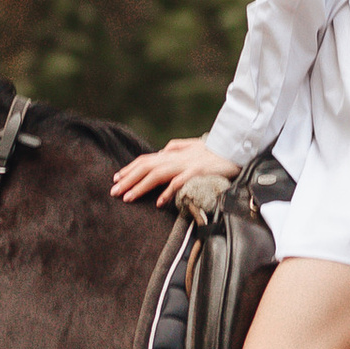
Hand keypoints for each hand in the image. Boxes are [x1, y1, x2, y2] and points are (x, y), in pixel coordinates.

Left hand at [111, 137, 233, 209]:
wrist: (236, 148)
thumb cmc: (215, 150)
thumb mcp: (193, 146)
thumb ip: (176, 147)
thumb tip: (161, 150)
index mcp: (174, 152)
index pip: (146, 160)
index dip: (130, 169)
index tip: (116, 179)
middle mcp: (176, 157)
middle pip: (146, 166)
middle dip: (128, 179)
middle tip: (114, 192)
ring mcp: (186, 164)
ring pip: (157, 174)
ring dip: (141, 186)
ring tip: (128, 198)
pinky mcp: (198, 171)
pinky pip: (179, 182)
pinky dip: (168, 192)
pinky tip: (159, 202)